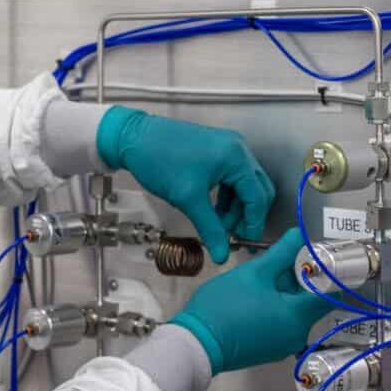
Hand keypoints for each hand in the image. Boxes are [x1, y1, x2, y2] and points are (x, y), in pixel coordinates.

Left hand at [96, 107, 274, 263]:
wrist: (133, 138)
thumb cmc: (158, 159)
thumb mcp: (187, 198)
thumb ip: (209, 228)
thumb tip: (222, 252)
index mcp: (235, 157)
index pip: (257, 196)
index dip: (253, 223)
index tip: (244, 241)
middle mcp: (237, 148)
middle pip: (256, 190)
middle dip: (246, 215)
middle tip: (232, 236)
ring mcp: (227, 147)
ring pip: (243, 185)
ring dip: (234, 208)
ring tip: (217, 225)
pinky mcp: (216, 150)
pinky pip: (231, 178)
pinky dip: (225, 197)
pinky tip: (212, 211)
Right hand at [169, 228, 331, 375]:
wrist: (196, 343)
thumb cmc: (226, 305)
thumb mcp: (254, 273)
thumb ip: (281, 253)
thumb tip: (299, 235)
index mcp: (299, 316)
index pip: (330, 294)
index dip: (325, 272)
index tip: (311, 256)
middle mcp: (298, 335)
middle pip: (310, 302)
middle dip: (299, 279)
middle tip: (279, 260)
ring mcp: (283, 345)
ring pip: (294, 312)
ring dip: (285, 293)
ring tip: (263, 276)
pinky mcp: (269, 350)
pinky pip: (281, 324)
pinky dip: (276, 308)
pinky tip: (256, 296)